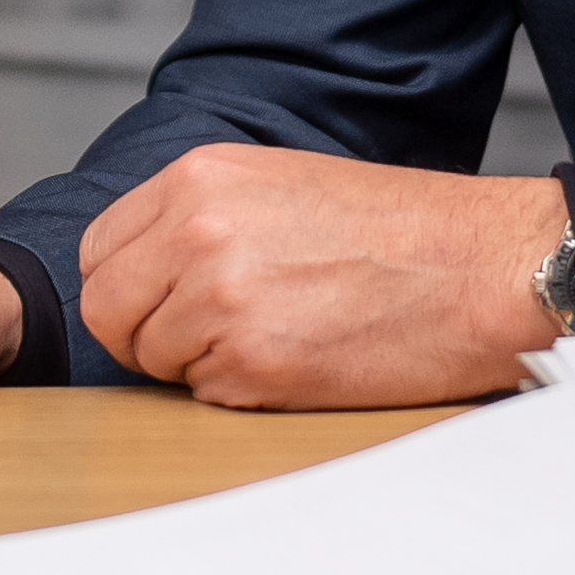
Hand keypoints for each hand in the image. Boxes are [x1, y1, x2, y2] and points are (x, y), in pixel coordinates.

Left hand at [78, 145, 564, 407]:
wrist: (476, 268)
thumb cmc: (393, 229)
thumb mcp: (277, 183)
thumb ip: (196, 217)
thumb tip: (139, 274)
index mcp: (197, 178)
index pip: (98, 253)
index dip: (127, 287)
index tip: (159, 303)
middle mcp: (196, 234)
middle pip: (108, 311)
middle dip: (144, 334)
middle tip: (205, 338)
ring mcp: (219, 302)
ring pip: (153, 360)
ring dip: (197, 363)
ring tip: (275, 334)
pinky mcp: (253, 366)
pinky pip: (205, 395)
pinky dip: (240, 391)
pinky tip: (298, 358)